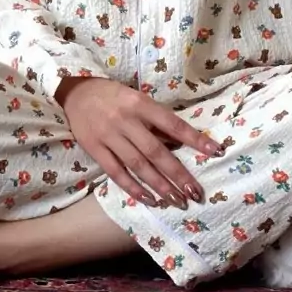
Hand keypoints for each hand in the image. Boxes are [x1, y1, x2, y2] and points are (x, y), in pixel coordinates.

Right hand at [56, 78, 220, 208]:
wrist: (76, 91)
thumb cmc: (113, 95)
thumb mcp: (137, 99)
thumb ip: (155, 119)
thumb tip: (181, 142)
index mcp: (140, 104)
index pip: (173, 124)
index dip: (194, 139)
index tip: (215, 151)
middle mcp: (126, 120)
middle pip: (156, 151)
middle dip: (177, 173)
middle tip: (195, 192)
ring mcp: (109, 135)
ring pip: (138, 165)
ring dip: (160, 185)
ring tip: (177, 200)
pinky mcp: (94, 148)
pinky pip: (116, 172)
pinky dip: (133, 188)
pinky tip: (150, 199)